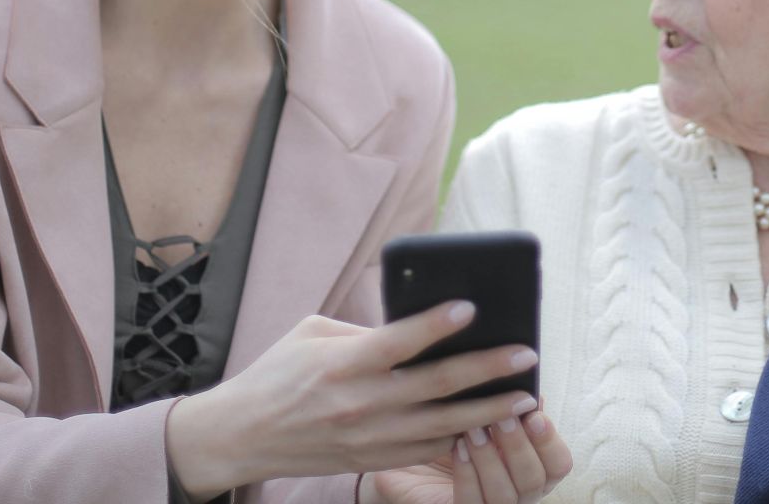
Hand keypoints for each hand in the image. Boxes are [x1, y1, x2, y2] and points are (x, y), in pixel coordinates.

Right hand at [165, 302, 540, 496]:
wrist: (242, 436)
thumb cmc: (278, 373)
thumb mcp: (312, 333)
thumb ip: (364, 330)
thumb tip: (415, 325)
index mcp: (342, 363)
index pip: (399, 341)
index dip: (436, 323)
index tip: (471, 308)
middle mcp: (359, 402)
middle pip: (436, 385)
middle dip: (487, 369)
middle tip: (526, 353)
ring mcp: (368, 438)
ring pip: (442, 426)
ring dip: (488, 411)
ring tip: (524, 397)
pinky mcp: (371, 460)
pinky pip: (426, 451)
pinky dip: (459, 439)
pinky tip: (487, 425)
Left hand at [366, 407, 573, 503]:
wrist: (404, 452)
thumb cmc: (447, 427)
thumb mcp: (476, 409)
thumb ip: (503, 402)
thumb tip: (526, 382)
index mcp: (530, 465)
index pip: (559, 464)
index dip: (550, 440)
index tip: (533, 412)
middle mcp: (518, 492)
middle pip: (536, 479)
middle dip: (519, 446)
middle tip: (501, 417)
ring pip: (507, 495)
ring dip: (491, 459)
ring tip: (473, 429)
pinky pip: (473, 503)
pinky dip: (468, 473)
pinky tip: (457, 446)